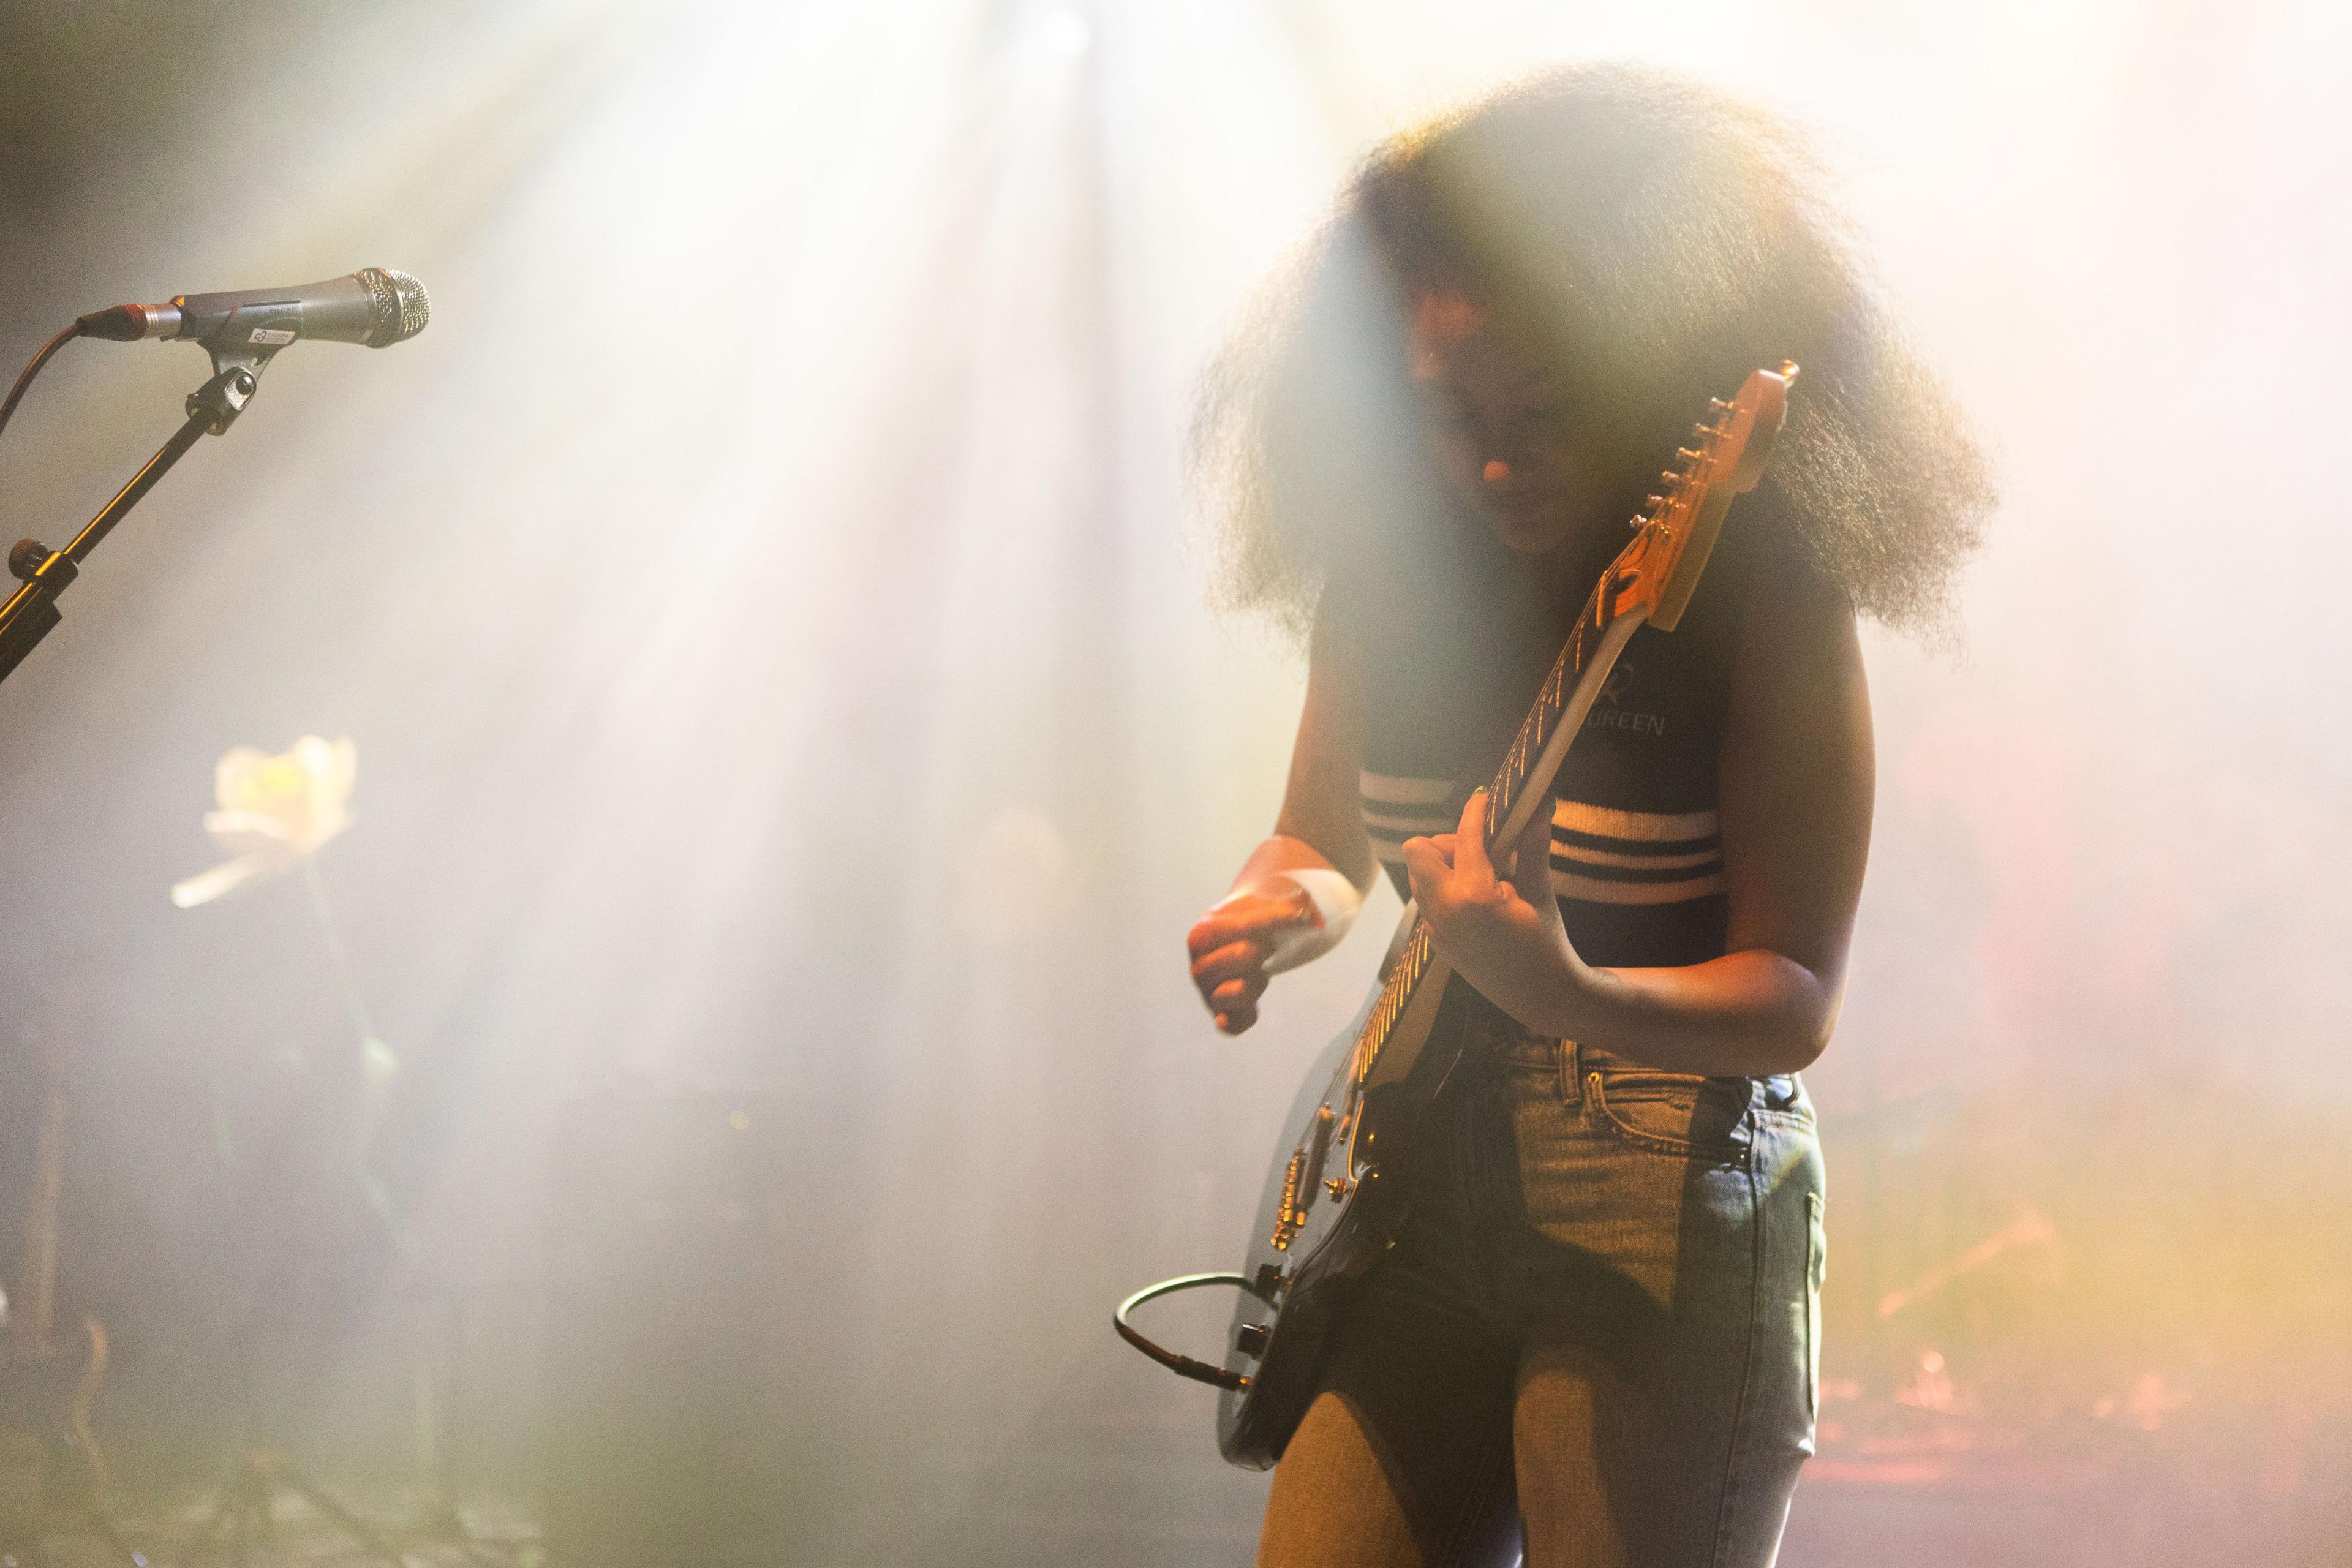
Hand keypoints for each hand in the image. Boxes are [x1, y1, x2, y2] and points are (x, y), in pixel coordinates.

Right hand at [1186, 886, 1317, 1034]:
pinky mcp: (1219, 1015)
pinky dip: (1244, 1019)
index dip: (1278, 920)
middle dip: (1265, 948)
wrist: (1236, 941)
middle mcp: (1198, 965)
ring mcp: (1206, 993)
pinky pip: (1232, 1026)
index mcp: (1203, 933)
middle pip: (1244, 955)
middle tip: (1268, 946)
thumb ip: (1291, 905)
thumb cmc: (1251, 921)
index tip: (1306, 918)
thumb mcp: (1265, 904)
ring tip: (1258, 971)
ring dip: (1258, 981)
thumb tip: (1314, 918)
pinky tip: (1253, 1009)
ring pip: (1239, 992)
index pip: (1245, 926)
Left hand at [1400, 789, 1589, 1034]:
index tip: (1484, 798)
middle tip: (1480, 853)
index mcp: (1475, 895)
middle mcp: (1445, 909)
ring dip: (1442, 865)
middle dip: (1445, 843)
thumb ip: (1533, 848)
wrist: (1539, 996)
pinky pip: (1426, 899)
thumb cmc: (1546, 942)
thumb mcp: (1540, 892)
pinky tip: (1475, 900)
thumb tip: (1538, 808)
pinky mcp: (1433, 940)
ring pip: (1418, 874)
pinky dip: (1444, 888)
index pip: (1466, 838)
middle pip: (1418, 850)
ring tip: (1481, 876)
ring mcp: (1435, 927)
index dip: (1475, 813)